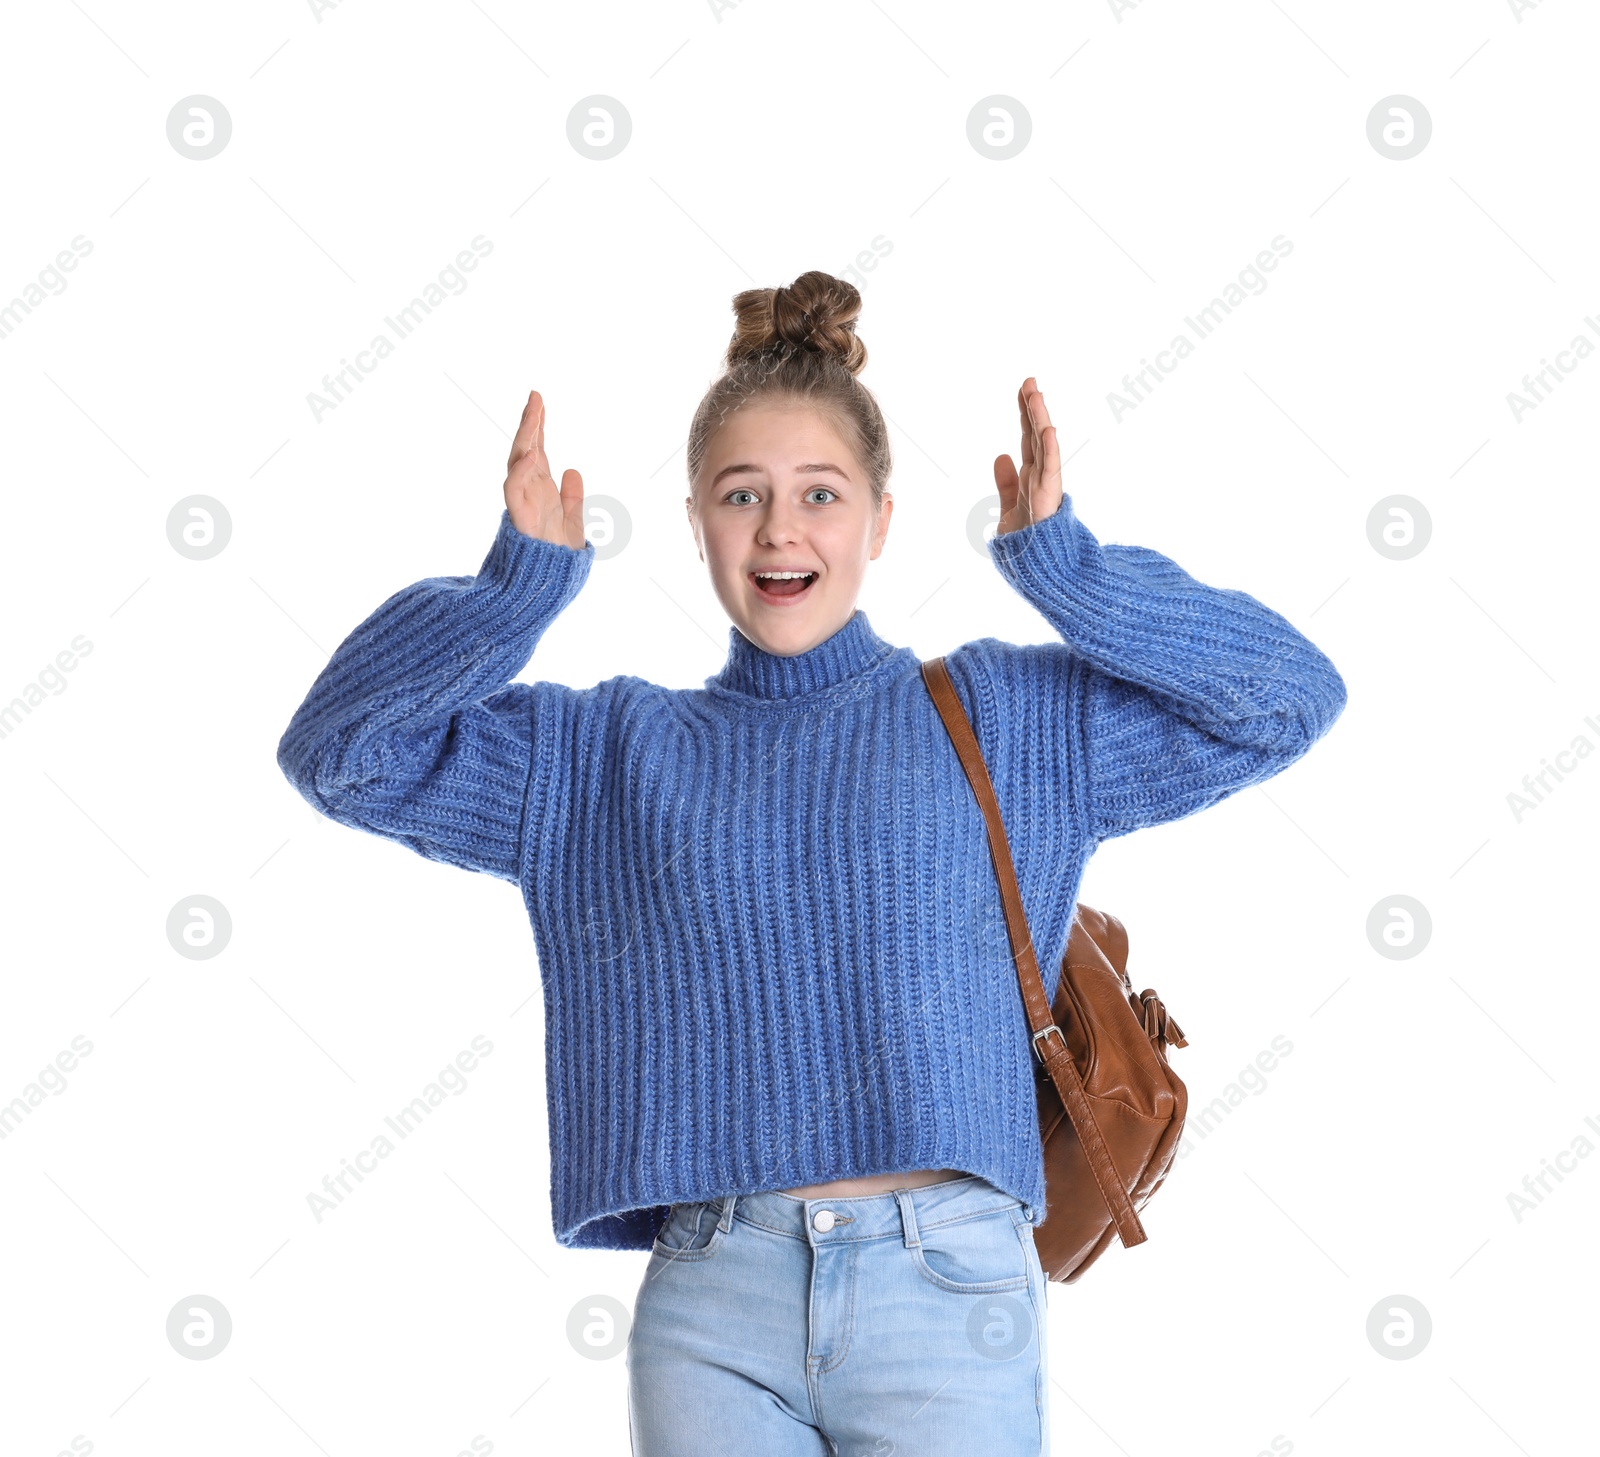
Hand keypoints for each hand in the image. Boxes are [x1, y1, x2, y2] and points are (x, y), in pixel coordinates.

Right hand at [503, 390, 586, 548]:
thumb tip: (573, 471)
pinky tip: (532, 455)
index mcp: (541, 490)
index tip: (538, 400)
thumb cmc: (556, 559)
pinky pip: (515, 491)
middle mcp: (530, 492)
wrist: (548, 587)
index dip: (538, 426)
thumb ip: (572, 498)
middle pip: (526, 450)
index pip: (538, 450)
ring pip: (519, 464)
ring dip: (525, 439)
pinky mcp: (520, 519)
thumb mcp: (573, 523)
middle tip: (535, 397)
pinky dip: (521, 472)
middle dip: (529, 424)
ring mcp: (523, 503)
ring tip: (534, 415)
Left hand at [992, 376, 1062, 535]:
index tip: (1023, 389)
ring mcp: (1046, 486)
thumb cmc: (1027, 542)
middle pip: (1036, 436)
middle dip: (1033, 409)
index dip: (1025, 414)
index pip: (1028, 438)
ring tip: (1036, 395)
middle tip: (1029, 381)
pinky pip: (1051, 470)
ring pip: (1043, 447)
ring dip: (1040, 420)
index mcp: (1031, 477)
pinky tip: (1048, 429)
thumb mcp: (1008, 507)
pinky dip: (1050, 450)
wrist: (1039, 569)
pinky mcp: (1049, 498)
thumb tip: (1001, 456)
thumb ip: (1006, 483)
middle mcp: (1040, 476)